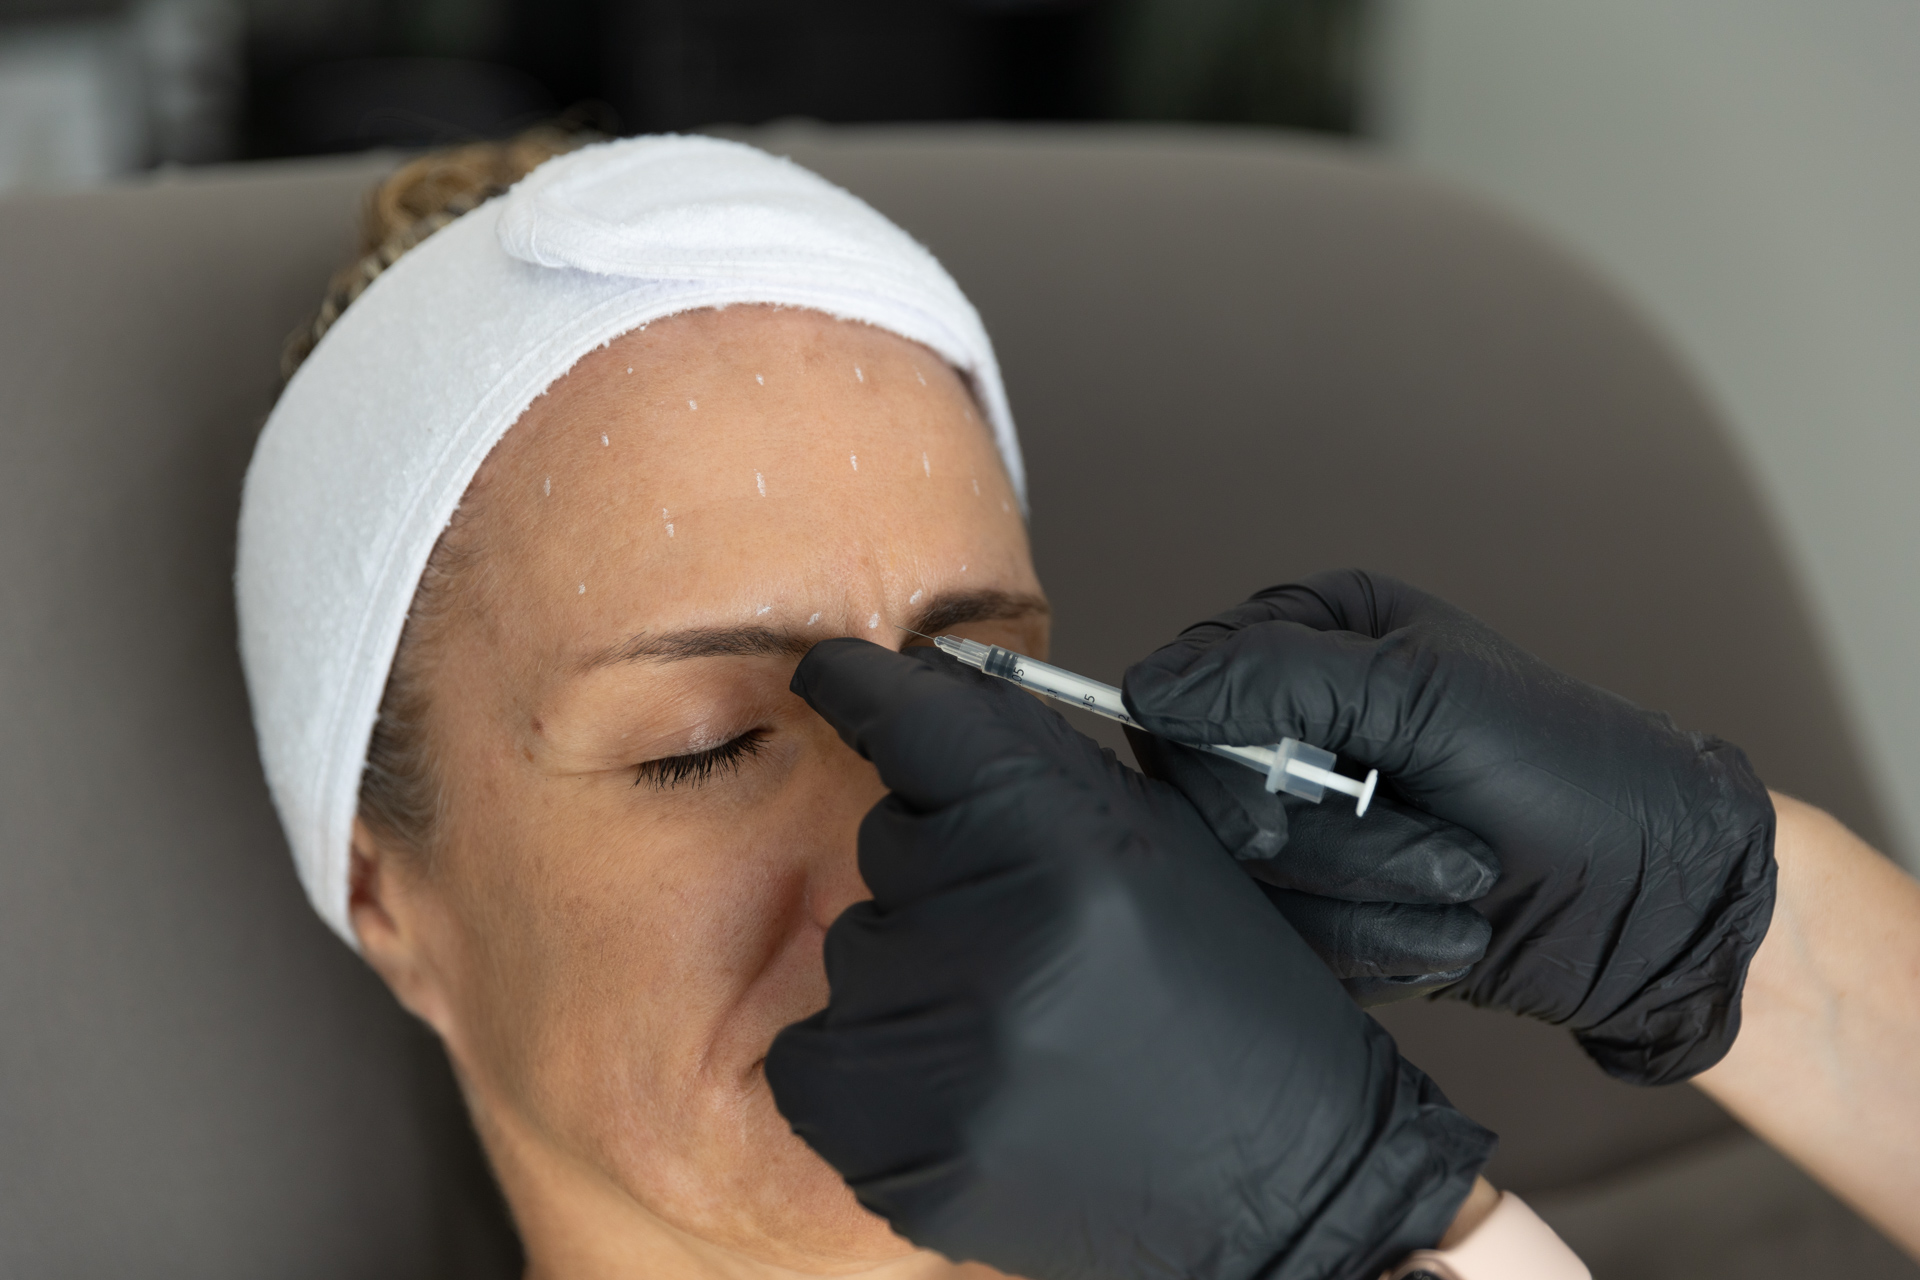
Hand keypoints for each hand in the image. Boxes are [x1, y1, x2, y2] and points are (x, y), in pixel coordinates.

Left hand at [768, 639, 1493, 1279]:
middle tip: (1035, 932)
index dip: (864, 689)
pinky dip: (869, 1057)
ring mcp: (938, 1061)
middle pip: (885, 838)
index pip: (916, 726)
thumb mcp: (1159, 841)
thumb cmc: (1229, 1001)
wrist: (1282, 1181)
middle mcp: (993, 946)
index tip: (830, 674)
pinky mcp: (899, 1153)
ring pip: (852, 945)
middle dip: (943, 866)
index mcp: (1071, 851)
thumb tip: (919, 693)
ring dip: (914, 963)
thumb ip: (1034, 762)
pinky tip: (966, 1074)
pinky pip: (814, 1055)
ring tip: (1020, 1021)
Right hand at [1123, 570, 1776, 1085]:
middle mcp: (1298, 722)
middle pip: (1207, 800)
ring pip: (1245, 884)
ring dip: (1368, 899)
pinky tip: (1445, 931)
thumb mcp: (1423, 699)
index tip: (1322, 781)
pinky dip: (1372, 948)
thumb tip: (1148, 685)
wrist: (1659, 909)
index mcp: (1313, 637)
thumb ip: (1275, 683)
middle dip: (1334, 840)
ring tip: (1459, 883)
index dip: (1231, 757)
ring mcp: (1308, 817)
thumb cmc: (1573, 779)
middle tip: (1438, 836)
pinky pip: (1285, 945)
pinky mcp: (1321, 903)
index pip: (1184, 693)